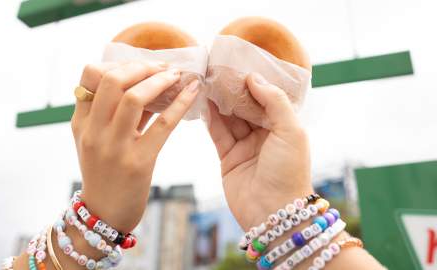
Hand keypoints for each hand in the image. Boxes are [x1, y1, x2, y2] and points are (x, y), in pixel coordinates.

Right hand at [71, 61, 199, 232]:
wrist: (103, 215)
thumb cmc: (104, 173)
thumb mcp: (98, 140)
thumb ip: (114, 113)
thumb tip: (144, 82)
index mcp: (81, 122)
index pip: (90, 75)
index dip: (117, 63)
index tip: (139, 66)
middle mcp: (94, 132)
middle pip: (112, 80)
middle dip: (142, 66)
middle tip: (162, 66)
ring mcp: (114, 147)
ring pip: (134, 97)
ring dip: (159, 80)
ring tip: (175, 75)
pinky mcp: (138, 162)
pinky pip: (162, 124)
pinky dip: (180, 103)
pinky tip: (192, 92)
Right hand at [205, 72, 312, 230]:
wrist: (273, 213)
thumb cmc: (289, 172)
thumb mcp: (290, 131)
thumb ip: (274, 101)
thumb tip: (253, 78)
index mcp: (284, 128)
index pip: (268, 98)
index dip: (255, 83)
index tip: (240, 65)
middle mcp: (265, 135)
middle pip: (246, 106)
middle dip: (234, 90)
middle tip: (219, 70)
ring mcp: (245, 146)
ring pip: (230, 118)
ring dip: (220, 101)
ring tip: (207, 81)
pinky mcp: (228, 158)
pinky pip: (218, 133)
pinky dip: (211, 118)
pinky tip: (204, 102)